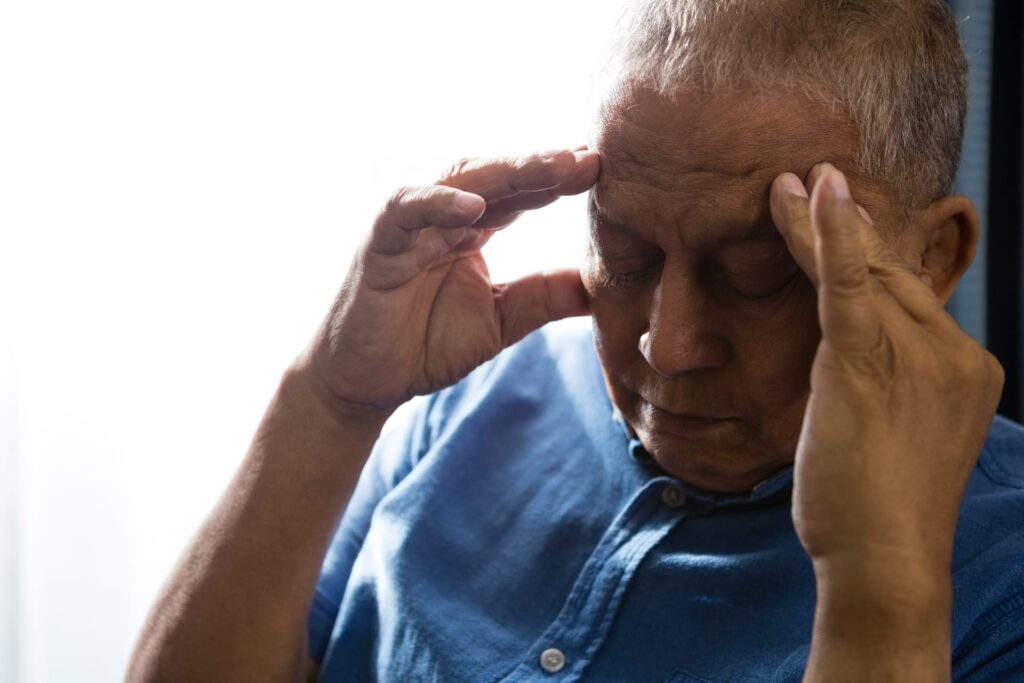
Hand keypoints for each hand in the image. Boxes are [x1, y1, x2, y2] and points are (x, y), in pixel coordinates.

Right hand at [297, 148, 599, 423]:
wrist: (363, 384)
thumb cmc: (423, 347)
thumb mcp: (500, 321)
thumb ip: (544, 298)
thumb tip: (604, 287)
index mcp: (471, 230)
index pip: (521, 195)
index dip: (559, 182)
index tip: (603, 171)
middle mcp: (442, 218)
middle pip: (497, 177)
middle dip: (544, 166)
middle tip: (590, 158)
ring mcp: (409, 225)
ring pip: (458, 181)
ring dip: (506, 170)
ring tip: (554, 166)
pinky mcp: (378, 243)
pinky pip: (405, 210)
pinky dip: (437, 202)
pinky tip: (477, 204)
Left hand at [769, 164, 1003, 589]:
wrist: (886, 562)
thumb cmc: (876, 507)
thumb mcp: (889, 432)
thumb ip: (880, 378)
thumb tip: (844, 349)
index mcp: (961, 368)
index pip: (905, 296)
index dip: (864, 253)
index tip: (836, 217)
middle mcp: (952, 353)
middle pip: (888, 274)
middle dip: (840, 227)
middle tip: (803, 181)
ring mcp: (919, 356)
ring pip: (864, 273)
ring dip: (819, 223)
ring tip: (786, 184)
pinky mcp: (871, 364)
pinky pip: (850, 288)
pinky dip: (834, 238)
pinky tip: (818, 193)